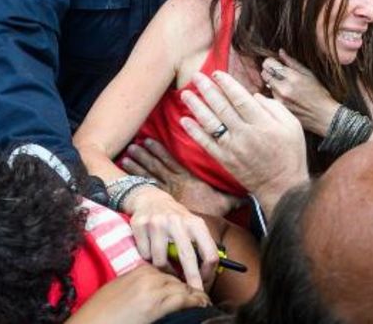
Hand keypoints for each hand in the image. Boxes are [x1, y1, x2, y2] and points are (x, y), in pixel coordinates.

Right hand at [66, 265, 209, 323]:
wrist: (89, 323)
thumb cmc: (101, 312)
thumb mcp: (120, 290)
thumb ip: (138, 285)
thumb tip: (154, 292)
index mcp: (138, 270)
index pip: (168, 272)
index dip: (180, 281)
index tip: (189, 288)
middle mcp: (146, 276)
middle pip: (177, 279)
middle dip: (190, 287)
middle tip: (202, 295)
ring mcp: (151, 289)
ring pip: (182, 287)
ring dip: (195, 294)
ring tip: (205, 301)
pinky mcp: (154, 305)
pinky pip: (182, 299)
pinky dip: (195, 301)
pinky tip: (202, 304)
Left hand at [123, 138, 242, 217]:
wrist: (203, 232)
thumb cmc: (214, 216)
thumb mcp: (225, 202)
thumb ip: (233, 195)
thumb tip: (246, 190)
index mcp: (188, 179)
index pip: (171, 161)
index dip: (159, 151)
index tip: (149, 140)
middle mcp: (175, 183)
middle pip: (157, 166)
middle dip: (144, 155)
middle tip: (132, 145)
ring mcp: (167, 193)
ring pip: (149, 175)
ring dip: (138, 165)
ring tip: (127, 154)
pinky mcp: (162, 203)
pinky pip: (148, 190)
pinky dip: (136, 181)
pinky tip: (125, 176)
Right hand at [124, 186, 220, 291]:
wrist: (150, 198)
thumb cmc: (175, 218)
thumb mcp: (192, 226)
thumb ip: (200, 246)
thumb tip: (209, 274)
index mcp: (195, 223)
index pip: (209, 252)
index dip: (208, 272)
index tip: (204, 283)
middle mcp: (177, 220)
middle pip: (187, 257)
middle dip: (191, 279)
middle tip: (193, 293)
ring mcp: (157, 222)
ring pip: (160, 260)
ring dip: (163, 269)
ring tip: (163, 265)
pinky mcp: (140, 225)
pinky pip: (144, 254)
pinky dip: (147, 257)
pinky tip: (149, 249)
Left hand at [179, 71, 307, 212]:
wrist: (282, 186)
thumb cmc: (290, 154)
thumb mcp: (293, 126)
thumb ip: (275, 107)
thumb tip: (254, 96)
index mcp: (263, 123)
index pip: (240, 98)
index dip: (227, 84)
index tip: (217, 73)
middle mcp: (245, 133)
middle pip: (222, 107)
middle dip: (208, 90)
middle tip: (196, 76)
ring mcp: (233, 148)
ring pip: (211, 123)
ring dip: (196, 107)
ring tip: (186, 94)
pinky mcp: (225, 160)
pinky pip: (206, 144)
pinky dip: (194, 132)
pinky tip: (184, 121)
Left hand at [262, 50, 337, 135]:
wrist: (324, 116)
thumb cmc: (319, 94)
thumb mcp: (309, 74)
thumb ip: (293, 63)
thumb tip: (280, 52)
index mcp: (292, 77)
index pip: (269, 63)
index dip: (270, 61)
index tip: (274, 63)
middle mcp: (283, 88)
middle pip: (264, 74)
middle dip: (268, 71)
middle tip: (277, 73)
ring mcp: (279, 100)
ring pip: (266, 85)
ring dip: (272, 84)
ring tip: (284, 87)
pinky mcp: (278, 109)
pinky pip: (270, 97)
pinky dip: (274, 94)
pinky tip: (285, 96)